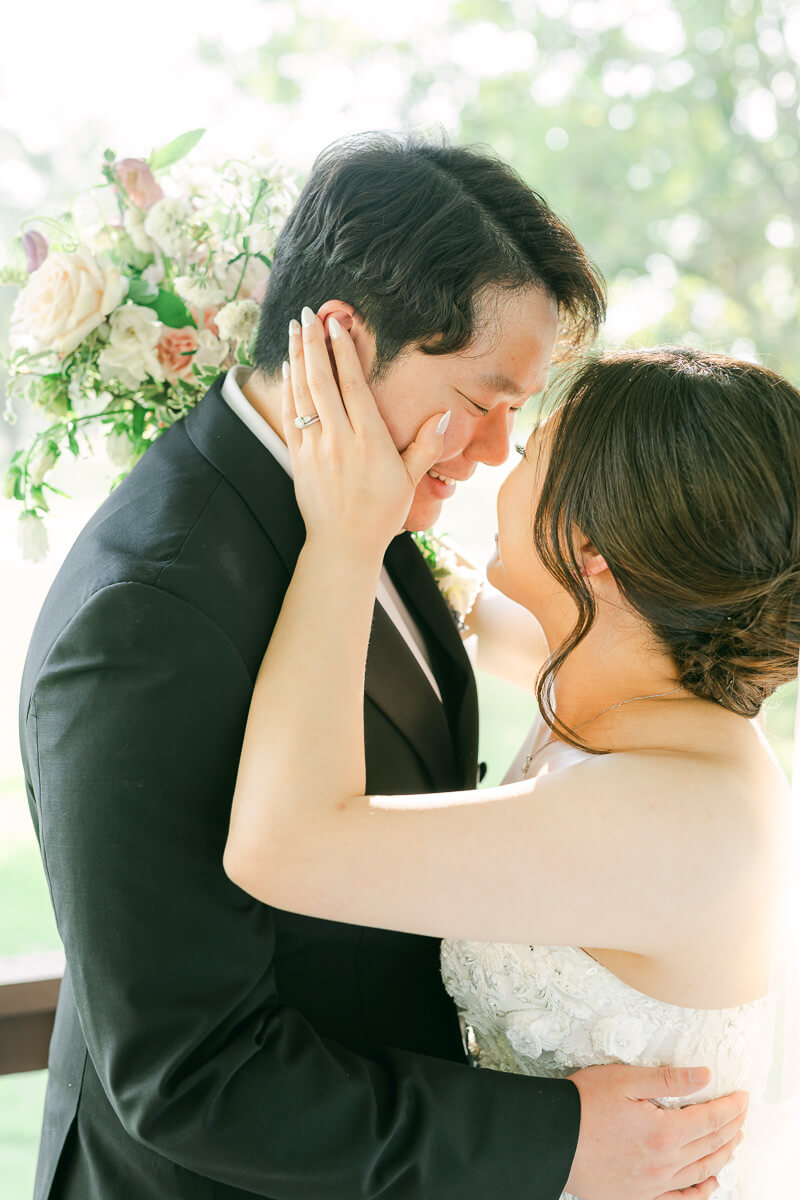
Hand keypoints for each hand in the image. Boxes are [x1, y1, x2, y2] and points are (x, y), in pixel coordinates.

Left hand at [282, 308, 449, 557]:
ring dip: (296, 357)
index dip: (342, 351)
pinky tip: (288, 367)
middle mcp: (339, 440)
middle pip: (321, 381)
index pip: (352, 385)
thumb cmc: (381, 513)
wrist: (343, 545)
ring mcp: (315, 448)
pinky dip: (289, 388)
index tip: (336, 324)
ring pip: (302, 393)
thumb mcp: (410, 481)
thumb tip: (442, 415)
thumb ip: (427, 446)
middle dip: (312, 343)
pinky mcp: (298, 458)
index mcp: (369, 441)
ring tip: (293, 328)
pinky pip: (291, 415)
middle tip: (307, 313)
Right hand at [565, 1064, 747, 1199]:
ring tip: (734, 1141)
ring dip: (723, 1155)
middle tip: (742, 1115)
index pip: (710, 1120)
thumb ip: (669, 1080)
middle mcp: (664, 1163)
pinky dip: (700, 1192)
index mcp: (664, 1132)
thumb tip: (705, 1076)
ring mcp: (653, 1184)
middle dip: (732, 1128)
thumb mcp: (626, 1080)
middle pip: (711, 1146)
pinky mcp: (639, 1196)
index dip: (730, 1108)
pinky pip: (680, 1199)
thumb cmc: (583, 1104)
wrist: (551, 1139)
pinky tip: (710, 1183)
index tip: (742, 1097)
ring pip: (701, 1172)